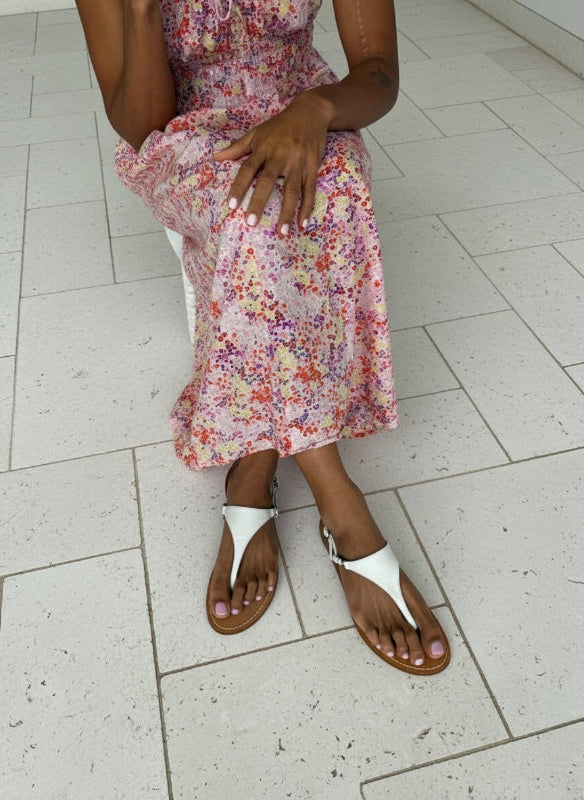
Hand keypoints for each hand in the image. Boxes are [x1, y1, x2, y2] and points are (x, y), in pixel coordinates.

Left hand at [212, 92, 332, 233]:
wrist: (310, 112)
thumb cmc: (279, 126)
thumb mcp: (256, 132)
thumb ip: (237, 148)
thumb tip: (215, 157)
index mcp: (264, 148)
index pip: (248, 170)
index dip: (239, 187)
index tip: (232, 205)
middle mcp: (280, 156)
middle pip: (267, 182)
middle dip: (259, 202)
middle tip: (251, 222)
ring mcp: (297, 163)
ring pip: (291, 190)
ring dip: (287, 212)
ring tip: (282, 232)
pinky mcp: (312, 167)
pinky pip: (309, 190)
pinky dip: (307, 207)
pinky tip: (302, 223)